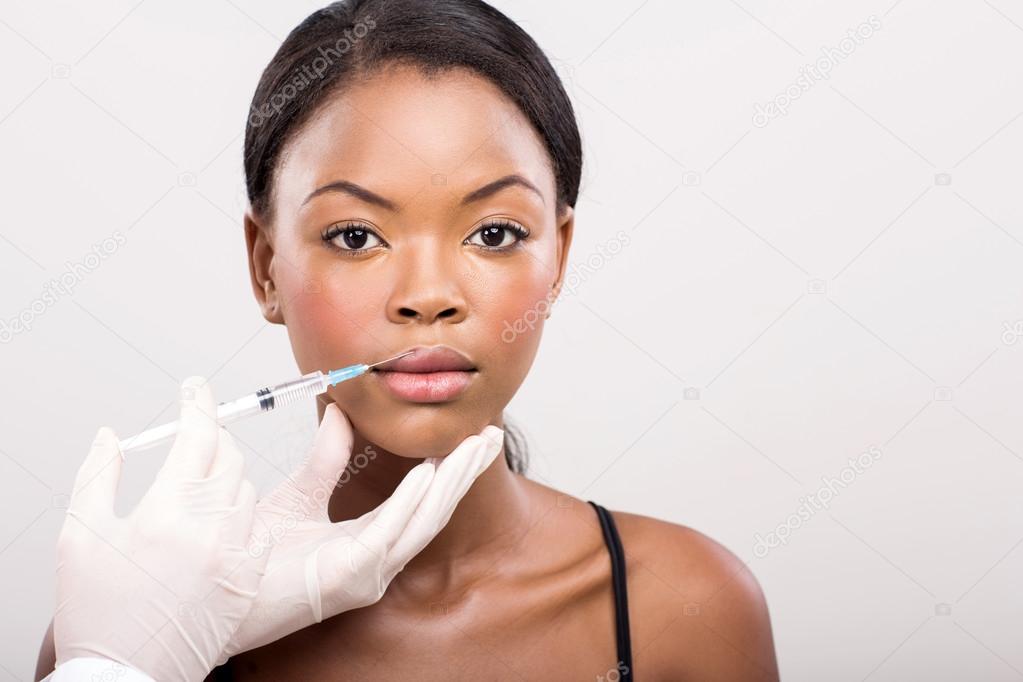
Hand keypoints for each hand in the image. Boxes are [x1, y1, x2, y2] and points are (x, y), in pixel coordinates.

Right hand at [54, 376, 268, 681]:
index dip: (198, 403)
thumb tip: (112, 436)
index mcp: (168, 510)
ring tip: (198, 491)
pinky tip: (218, 528)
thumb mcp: (80, 535)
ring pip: (246, 490)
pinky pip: (258, 529)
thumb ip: (98, 475)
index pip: (197, 435)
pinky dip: (242, 518)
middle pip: (229, 457)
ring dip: (226, 479)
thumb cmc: (96, 610)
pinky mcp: (249, 579)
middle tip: (193, 443)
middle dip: (212, 441)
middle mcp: (211, 527)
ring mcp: (235, 554)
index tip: (196, 387)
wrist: (124, 675)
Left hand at [217, 403, 502, 660]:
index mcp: (367, 543)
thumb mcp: (299, 493)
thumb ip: (327, 456)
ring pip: (423, 522)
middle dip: (464, 473)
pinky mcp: (350, 577)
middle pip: (434, 511)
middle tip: (490, 437)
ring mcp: (366, 573)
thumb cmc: (252, 554)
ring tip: (473, 448)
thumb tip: (341, 413)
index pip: (421, 504)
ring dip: (451, 482)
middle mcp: (375, 561)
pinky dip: (411, 502)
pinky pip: (389, 534)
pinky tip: (429, 474)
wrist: (212, 588)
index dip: (449, 472)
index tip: (471, 440)